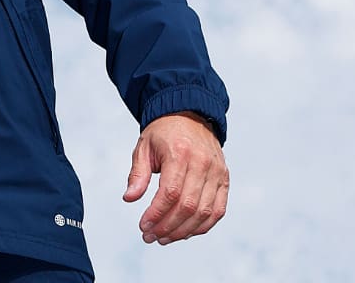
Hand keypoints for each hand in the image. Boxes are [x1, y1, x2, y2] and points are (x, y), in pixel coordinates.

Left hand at [123, 112, 228, 244]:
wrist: (189, 116)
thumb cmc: (163, 134)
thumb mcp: (143, 147)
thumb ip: (137, 174)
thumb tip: (129, 198)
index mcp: (180, 153)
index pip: (170, 193)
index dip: (157, 214)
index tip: (143, 226)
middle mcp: (203, 163)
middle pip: (188, 206)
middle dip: (168, 227)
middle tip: (150, 236)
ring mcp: (217, 172)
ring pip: (205, 213)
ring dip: (184, 231)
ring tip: (164, 238)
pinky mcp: (224, 179)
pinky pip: (218, 210)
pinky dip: (203, 226)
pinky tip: (185, 232)